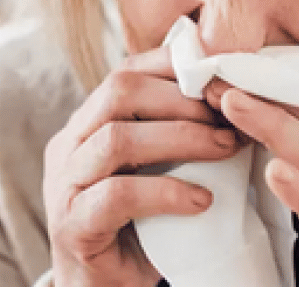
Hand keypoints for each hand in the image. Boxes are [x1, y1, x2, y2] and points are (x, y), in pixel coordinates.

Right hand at [44, 48, 243, 286]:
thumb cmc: (140, 231)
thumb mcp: (157, 172)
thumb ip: (176, 136)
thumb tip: (235, 98)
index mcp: (86, 125)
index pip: (127, 71)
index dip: (176, 67)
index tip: (225, 79)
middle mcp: (68, 146)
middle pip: (119, 91)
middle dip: (184, 99)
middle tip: (231, 117)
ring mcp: (63, 185)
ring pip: (118, 138)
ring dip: (182, 139)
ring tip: (226, 149)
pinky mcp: (72, 226)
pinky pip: (118, 195)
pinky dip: (166, 192)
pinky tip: (203, 201)